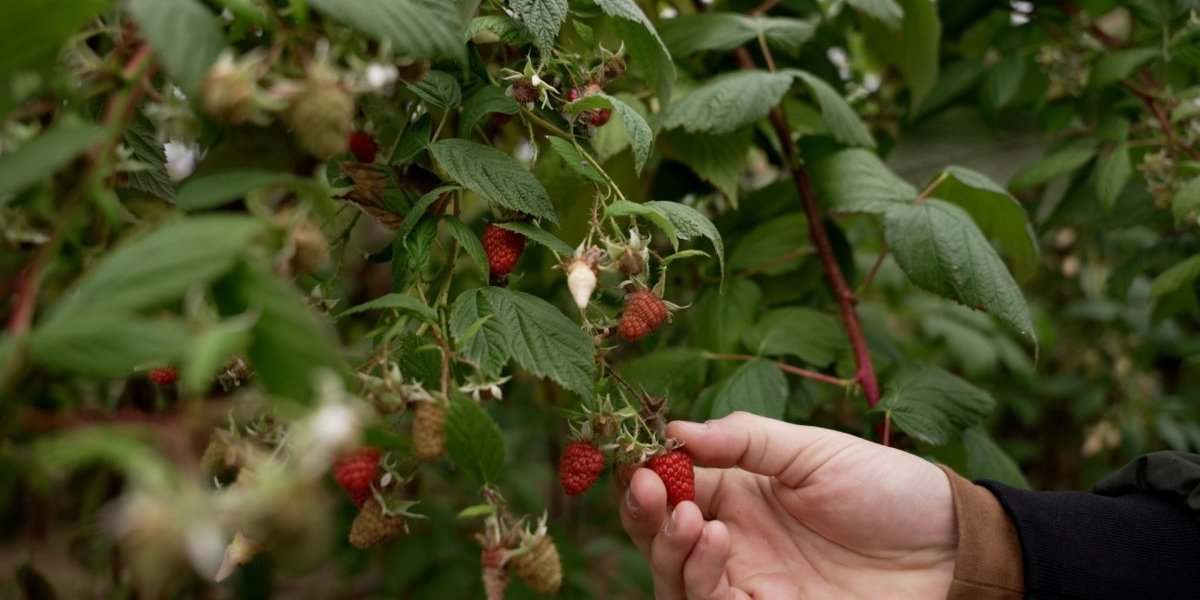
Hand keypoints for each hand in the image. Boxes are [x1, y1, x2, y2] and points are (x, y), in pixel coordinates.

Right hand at [621, 412, 956, 599]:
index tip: (635, 462)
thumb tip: (674, 430)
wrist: (949, 547)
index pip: (671, 484)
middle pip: (661, 536)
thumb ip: (745, 440)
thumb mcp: (815, 449)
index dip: (645, 474)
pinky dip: (701, 581)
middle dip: (644, 515)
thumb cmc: (888, 489)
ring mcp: (749, 580)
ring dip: (668, 550)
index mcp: (738, 490)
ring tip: (691, 520)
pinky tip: (716, 543)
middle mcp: (734, 537)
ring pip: (676, 578)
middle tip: (652, 491)